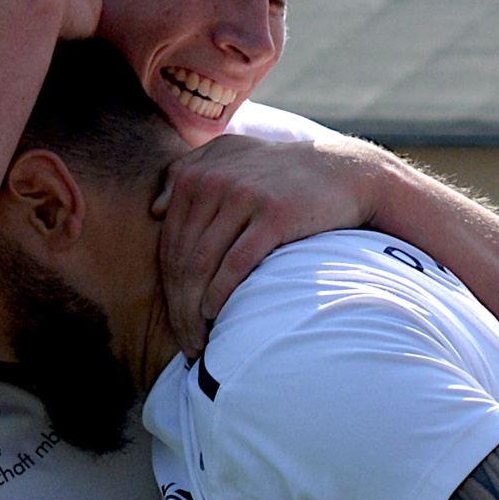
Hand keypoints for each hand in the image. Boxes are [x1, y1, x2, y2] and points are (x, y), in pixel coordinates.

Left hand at [156, 132, 384, 355]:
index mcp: (198, 174)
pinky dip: (220, 294)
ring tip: (199, 341)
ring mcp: (244, 196)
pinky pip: (235, 263)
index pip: (169, 243)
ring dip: (195, 311)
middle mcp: (215, 181)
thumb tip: (156, 209)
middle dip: (179, 308)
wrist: (342, 170)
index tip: (175, 321)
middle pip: (183, 258)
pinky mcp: (274, 214)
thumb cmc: (282, 174)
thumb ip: (188, 171)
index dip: (167, 289)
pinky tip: (215, 315)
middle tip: (185, 343)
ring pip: (203, 264)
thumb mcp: (232, 156)